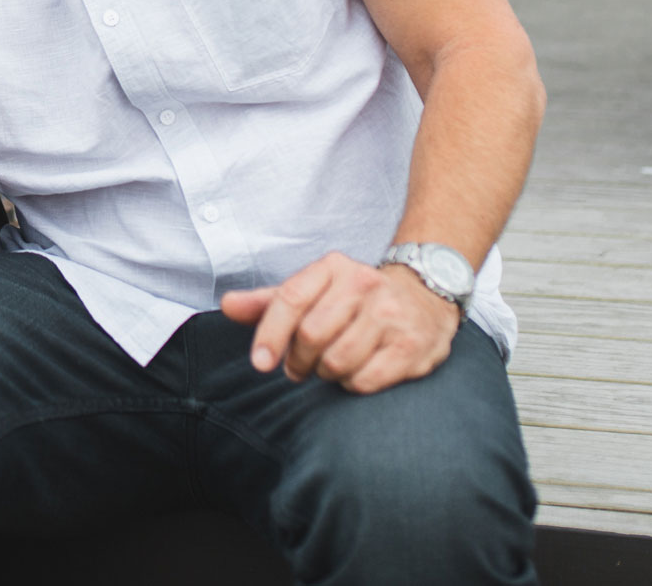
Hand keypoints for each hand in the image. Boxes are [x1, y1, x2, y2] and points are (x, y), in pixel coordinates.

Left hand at [220, 252, 458, 394]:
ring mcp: (391, 313)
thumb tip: (227, 305)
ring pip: (337, 361)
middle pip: (311, 335)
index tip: (260, 363)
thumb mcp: (312, 292)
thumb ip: (268, 301)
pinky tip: (359, 371)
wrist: (424, 297)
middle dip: (299, 360)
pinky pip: (366, 380)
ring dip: (326, 374)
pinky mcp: (412, 344)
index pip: (290, 299)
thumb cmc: (353, 300)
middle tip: (301, 367)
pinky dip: (353, 384)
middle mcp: (364, 283)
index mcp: (333, 267)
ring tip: (332, 366)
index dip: (270, 335)